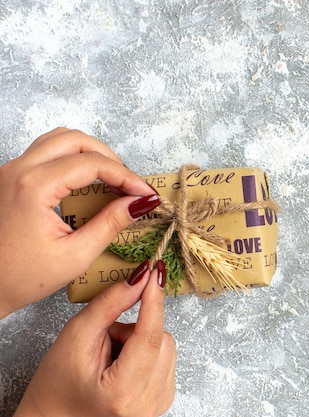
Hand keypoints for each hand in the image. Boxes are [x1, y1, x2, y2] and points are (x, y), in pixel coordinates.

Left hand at [0, 128, 159, 317]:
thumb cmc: (19, 277)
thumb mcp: (75, 255)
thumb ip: (111, 223)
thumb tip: (140, 203)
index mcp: (34, 187)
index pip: (93, 164)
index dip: (127, 177)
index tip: (146, 194)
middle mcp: (19, 170)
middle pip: (77, 141)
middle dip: (111, 159)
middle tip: (130, 186)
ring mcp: (11, 170)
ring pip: (61, 139)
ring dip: (91, 154)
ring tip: (112, 180)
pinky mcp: (11, 177)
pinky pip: (47, 152)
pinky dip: (73, 159)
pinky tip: (87, 182)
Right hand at [14, 260, 175, 416]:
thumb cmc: (56, 385)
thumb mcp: (76, 336)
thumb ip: (110, 304)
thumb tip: (140, 278)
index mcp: (124, 391)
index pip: (150, 336)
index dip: (154, 300)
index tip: (155, 273)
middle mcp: (147, 403)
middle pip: (161, 339)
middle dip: (135, 330)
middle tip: (105, 343)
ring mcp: (158, 404)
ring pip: (167, 346)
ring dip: (141, 342)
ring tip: (111, 357)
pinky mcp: (163, 399)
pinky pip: (166, 359)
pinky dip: (147, 353)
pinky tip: (123, 365)